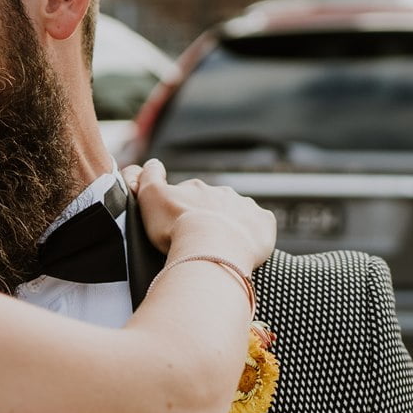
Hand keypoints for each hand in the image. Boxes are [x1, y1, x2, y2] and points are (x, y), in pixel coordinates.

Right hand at [125, 159, 274, 273]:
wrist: (210, 249)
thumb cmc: (176, 227)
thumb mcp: (149, 196)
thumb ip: (148, 176)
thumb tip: (153, 163)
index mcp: (197, 188)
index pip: (188, 194)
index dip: (182, 210)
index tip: (177, 227)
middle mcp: (223, 193)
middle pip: (214, 204)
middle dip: (207, 218)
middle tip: (198, 242)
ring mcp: (245, 208)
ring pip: (238, 214)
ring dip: (231, 226)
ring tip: (220, 249)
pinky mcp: (264, 224)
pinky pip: (261, 226)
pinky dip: (254, 234)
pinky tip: (244, 247)